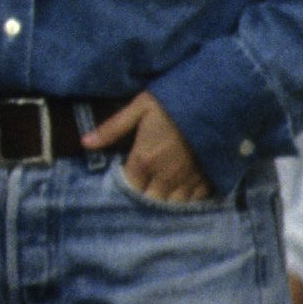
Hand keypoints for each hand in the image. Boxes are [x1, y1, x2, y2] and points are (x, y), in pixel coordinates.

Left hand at [80, 92, 212, 202]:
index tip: (124, 181)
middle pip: (148, 202)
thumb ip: (112, 128)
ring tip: (160, 195)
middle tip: (141, 190)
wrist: (218, 97)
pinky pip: (195, 201)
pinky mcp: (208, 179)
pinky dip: (187, 200)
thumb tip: (84, 143)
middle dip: (143, 200)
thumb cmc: (175, 100)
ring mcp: (188, 179)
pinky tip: (182, 194)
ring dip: (164, 203)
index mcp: (145, 159)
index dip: (124, 188)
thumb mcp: (140, 107)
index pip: (128, 188)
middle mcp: (166, 175)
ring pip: (171, 206)